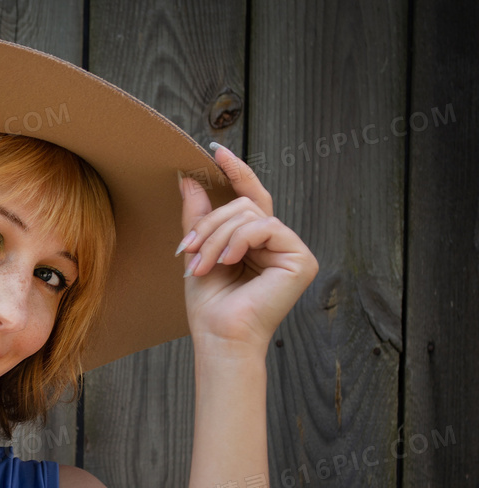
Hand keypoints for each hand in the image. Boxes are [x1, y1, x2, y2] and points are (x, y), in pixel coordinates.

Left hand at [177, 144, 318, 356]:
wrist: (219, 336)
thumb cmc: (209, 305)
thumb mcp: (197, 252)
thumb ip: (197, 216)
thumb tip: (189, 178)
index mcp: (255, 242)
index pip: (249, 197)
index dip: (235, 172)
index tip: (215, 151)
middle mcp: (277, 243)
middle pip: (243, 205)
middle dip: (209, 224)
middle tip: (187, 250)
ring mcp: (291, 250)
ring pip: (250, 214)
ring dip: (216, 237)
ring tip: (201, 265)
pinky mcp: (301, 259)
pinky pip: (266, 227)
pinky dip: (239, 240)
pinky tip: (228, 260)